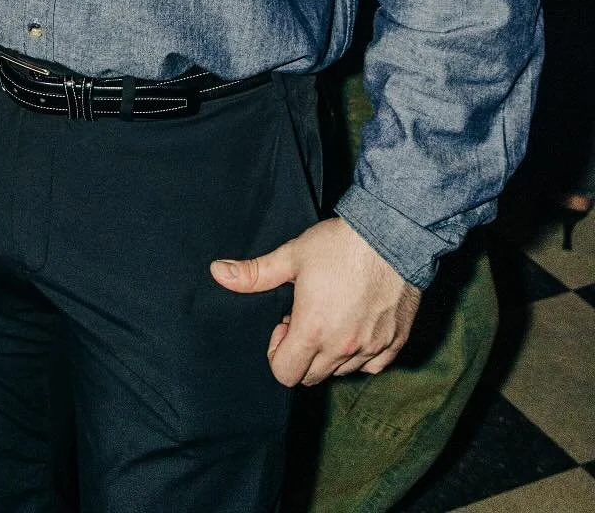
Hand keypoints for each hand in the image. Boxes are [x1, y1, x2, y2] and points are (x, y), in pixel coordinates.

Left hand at [211, 216, 420, 386]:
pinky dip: (360, 354)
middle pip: (311, 377)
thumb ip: (254, 273)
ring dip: (329, 354)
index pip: (284, 373)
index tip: (284, 324)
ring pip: (341, 372)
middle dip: (300, 354)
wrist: (391, 236)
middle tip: (305, 318)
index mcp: (313, 330)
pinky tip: (355, 325)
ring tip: (330, 316)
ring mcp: (371, 349)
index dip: (277, 352)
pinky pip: (371, 366)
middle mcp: (343, 348)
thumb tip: (218, 272)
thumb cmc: (339, 245)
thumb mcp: (291, 256)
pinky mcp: (394, 344)